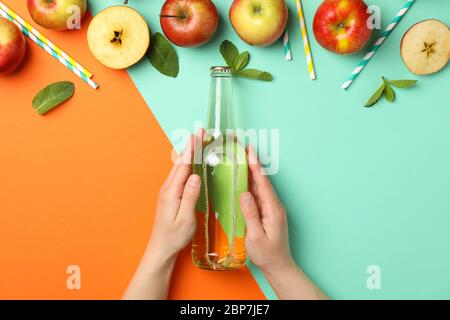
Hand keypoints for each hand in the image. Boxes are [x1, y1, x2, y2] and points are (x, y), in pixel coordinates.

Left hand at [148, 133, 201, 259]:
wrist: (161, 248)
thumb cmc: (174, 236)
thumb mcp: (186, 219)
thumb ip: (190, 197)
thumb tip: (196, 177)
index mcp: (172, 192)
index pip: (184, 166)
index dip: (192, 150)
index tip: (197, 135)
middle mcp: (168, 188)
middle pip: (181, 163)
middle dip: (191, 146)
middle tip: (201, 132)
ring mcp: (168, 191)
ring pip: (179, 167)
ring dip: (189, 154)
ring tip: (198, 142)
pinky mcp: (170, 195)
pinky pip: (179, 175)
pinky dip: (186, 164)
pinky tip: (190, 162)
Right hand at [240, 147, 326, 299]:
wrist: (278, 265)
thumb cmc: (267, 254)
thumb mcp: (256, 236)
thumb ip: (250, 214)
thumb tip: (244, 194)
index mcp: (272, 209)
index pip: (263, 183)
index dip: (255, 166)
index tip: (249, 151)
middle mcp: (274, 206)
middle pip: (261, 181)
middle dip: (252, 163)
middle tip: (243, 148)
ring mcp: (271, 209)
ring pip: (259, 187)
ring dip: (251, 172)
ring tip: (241, 159)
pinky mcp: (267, 212)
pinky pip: (258, 195)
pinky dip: (250, 184)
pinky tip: (243, 179)